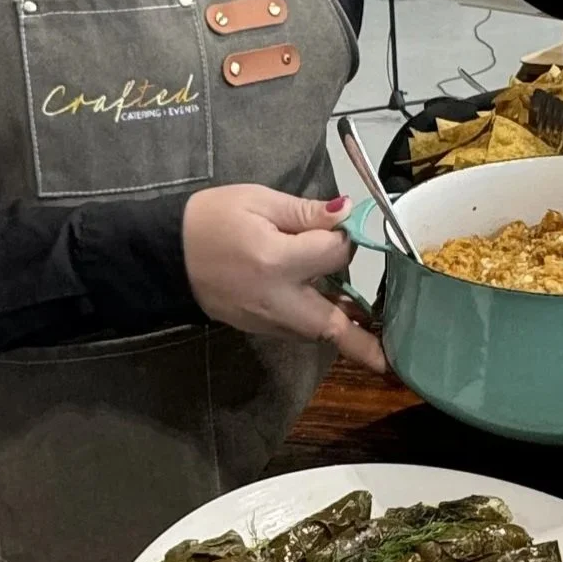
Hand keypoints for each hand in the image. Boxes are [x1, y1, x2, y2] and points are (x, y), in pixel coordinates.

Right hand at [183, 186, 386, 371]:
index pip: (335, 253)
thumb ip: (305, 212)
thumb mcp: (258, 200)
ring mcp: (266, 320)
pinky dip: (318, 322)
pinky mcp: (257, 327)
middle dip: (366, 344)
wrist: (165, 253)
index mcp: (277, 262)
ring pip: (316, 331)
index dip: (344, 237)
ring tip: (376, 329)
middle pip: (331, 326)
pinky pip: (297, 329)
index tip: (339, 224)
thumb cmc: (211, 219)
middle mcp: (277, 300)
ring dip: (345, 330)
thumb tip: (347, 212)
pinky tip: (333, 310)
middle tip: (396, 360)